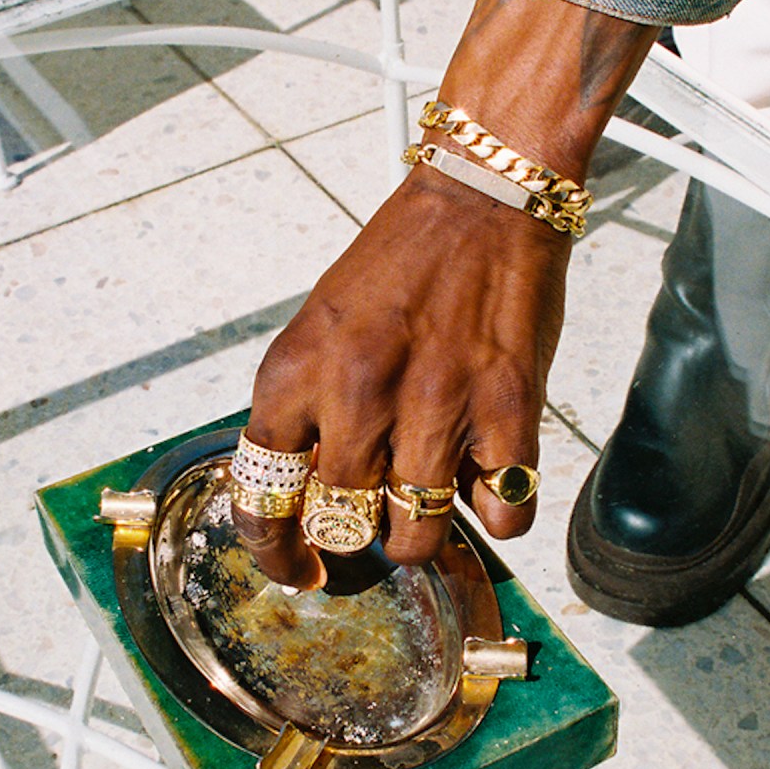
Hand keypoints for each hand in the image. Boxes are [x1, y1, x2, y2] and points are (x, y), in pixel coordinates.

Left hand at [234, 0, 656, 586]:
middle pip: (340, 528)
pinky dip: (496, 512)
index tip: (293, 569)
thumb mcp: (322, 328)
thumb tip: (304, 495)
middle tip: (369, 529)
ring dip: (419, 535)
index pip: (261, 495)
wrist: (483, 199)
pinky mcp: (508, 413)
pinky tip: (489, 479)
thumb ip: (307, 408)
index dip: (273, 550)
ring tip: (426, 506)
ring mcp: (436, 408)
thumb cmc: (403, 263)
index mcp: (297, 372)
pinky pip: (501, 516)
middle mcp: (357, 395)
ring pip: (415, 538)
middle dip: (352, 542)